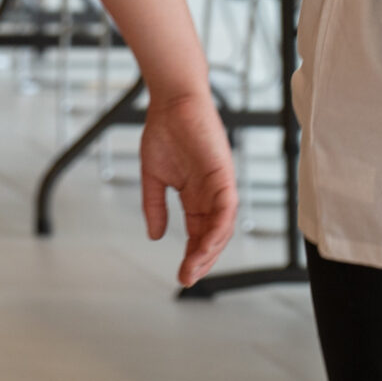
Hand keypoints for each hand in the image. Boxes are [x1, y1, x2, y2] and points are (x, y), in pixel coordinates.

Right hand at [140, 88, 237, 286]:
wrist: (172, 103)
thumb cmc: (164, 132)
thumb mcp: (154, 176)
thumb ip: (155, 206)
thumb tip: (154, 235)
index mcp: (196, 197)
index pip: (198, 234)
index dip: (191, 255)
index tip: (181, 276)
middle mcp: (212, 196)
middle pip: (213, 237)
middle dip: (201, 260)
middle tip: (187, 278)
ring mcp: (220, 186)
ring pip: (222, 227)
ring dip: (210, 249)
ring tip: (193, 266)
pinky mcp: (224, 175)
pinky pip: (227, 208)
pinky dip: (218, 228)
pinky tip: (206, 243)